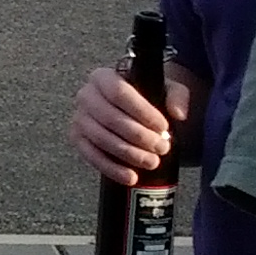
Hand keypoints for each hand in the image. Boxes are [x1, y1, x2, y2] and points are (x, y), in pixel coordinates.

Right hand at [71, 64, 183, 185]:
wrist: (131, 111)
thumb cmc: (149, 98)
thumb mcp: (167, 89)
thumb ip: (177, 96)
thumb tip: (178, 113)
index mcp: (104, 77)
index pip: (119, 92)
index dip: (142, 111)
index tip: (163, 127)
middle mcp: (86, 95)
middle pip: (110, 118)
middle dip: (139, 136)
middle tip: (162, 148)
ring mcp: (79, 118)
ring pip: (101, 138)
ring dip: (128, 154)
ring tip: (152, 162)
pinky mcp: (77, 138)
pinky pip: (91, 155)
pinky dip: (111, 168)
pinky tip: (131, 177)